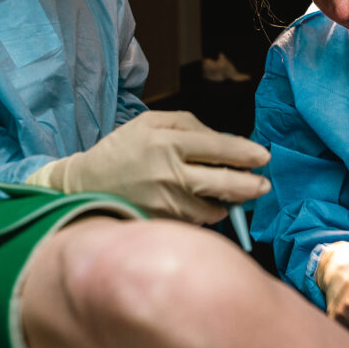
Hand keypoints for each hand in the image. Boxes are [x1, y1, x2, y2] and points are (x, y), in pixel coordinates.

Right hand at [26, 111, 269, 223]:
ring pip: (213, 208)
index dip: (247, 153)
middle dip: (251, 186)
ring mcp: (165, 204)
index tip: (264, 157)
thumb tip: (228, 141)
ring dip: (226, 203)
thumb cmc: (123, 150)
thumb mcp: (151, 123)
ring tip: (227, 193)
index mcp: (167, 143)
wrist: (84, 186)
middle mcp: (168, 175)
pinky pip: (195, 221)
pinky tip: (200, 204)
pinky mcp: (161, 224)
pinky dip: (204, 214)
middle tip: (263, 185)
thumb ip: (190, 126)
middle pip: (224, 184)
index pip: (219, 148)